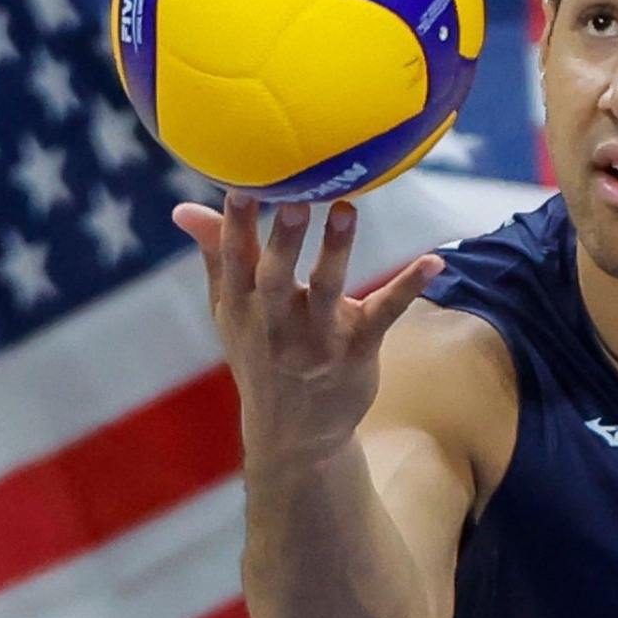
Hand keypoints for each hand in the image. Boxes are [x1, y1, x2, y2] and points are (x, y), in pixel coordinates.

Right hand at [172, 192, 444, 469]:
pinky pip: (384, 313)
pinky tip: (433, 261)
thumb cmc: (260, 355)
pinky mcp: (357, 350)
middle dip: (282, 240)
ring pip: (326, 290)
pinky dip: (409, 286)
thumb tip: (183, 208)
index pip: (234, 261)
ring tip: (345, 210)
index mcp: (241, 309)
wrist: (294, 434)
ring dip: (336, 250)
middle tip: (296, 199)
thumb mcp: (231, 314)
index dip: (236, 224)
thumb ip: (216, 256)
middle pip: (274, 278)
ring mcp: (317, 340)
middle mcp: (274, 326)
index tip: (242, 184)